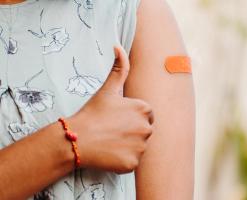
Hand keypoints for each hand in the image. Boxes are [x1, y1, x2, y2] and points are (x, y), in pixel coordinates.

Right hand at [68, 46, 153, 173]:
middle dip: (132, 131)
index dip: (131, 116)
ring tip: (110, 141)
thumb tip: (118, 47)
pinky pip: (132, 161)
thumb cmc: (93, 112)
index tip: (117, 119)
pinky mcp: (133, 163)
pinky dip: (123, 159)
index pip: (146, 114)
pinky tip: (109, 153)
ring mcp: (141, 147)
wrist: (76, 138)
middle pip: (144, 130)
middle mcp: (147, 128)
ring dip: (128, 145)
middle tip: (112, 130)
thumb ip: (119, 68)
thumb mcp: (108, 89)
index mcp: (144, 109)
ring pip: (139, 146)